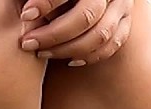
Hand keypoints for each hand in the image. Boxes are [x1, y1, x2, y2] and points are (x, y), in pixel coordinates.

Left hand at [19, 0, 133, 65]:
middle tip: (28, 43)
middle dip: (54, 34)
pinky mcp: (125, 22)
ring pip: (101, 35)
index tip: (25, 15)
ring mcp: (121, 7)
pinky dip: (90, 56)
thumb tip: (25, 13)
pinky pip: (113, 45)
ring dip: (69, 49)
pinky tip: (69, 60)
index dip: (45, 2)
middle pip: (86, 16)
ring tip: (42, 53)